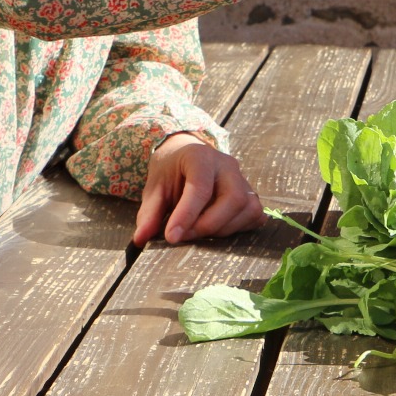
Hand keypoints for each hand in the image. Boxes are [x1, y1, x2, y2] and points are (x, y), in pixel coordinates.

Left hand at [133, 133, 265, 245]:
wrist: (186, 155)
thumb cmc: (170, 171)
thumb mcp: (154, 188)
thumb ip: (149, 213)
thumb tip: (141, 239)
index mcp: (200, 157)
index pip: (200, 187)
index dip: (187, 215)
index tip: (172, 237)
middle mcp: (227, 165)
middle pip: (233, 198)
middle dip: (208, 224)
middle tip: (185, 236)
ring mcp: (243, 179)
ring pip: (248, 209)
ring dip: (223, 229)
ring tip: (198, 232)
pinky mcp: (251, 194)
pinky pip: (255, 215)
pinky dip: (238, 228)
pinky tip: (217, 229)